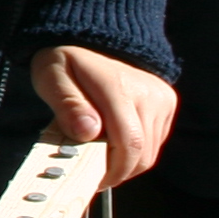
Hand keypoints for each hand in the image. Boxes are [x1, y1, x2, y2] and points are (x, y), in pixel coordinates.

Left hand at [31, 46, 175, 184]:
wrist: (92, 37)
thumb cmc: (66, 61)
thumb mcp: (51, 77)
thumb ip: (67, 105)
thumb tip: (87, 132)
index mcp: (117, 87)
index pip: (129, 143)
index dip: (113, 170)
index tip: (93, 180)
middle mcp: (147, 93)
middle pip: (143, 154)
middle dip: (118, 172)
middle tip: (93, 174)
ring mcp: (161, 98)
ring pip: (151, 152)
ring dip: (127, 163)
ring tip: (100, 154)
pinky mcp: (167, 103)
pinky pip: (156, 141)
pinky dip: (136, 151)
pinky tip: (114, 142)